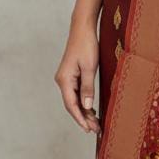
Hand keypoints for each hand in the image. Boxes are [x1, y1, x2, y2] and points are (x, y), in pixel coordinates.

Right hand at [54, 19, 101, 135]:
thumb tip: (86, 107)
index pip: (71, 105)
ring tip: (95, 123)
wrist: (83, 29)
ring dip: (84, 112)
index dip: (79, 119)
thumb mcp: (89, 67)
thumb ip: (87, 88)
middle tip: (96, 129)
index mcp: (64, 80)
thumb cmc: (86, 45)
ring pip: (74, 100)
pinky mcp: (71, 75)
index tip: (88, 129)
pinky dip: (83, 103)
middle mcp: (62, 81)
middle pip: (72, 105)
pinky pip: (76, 94)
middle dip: (83, 118)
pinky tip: (91, 110)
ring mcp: (66, 78)